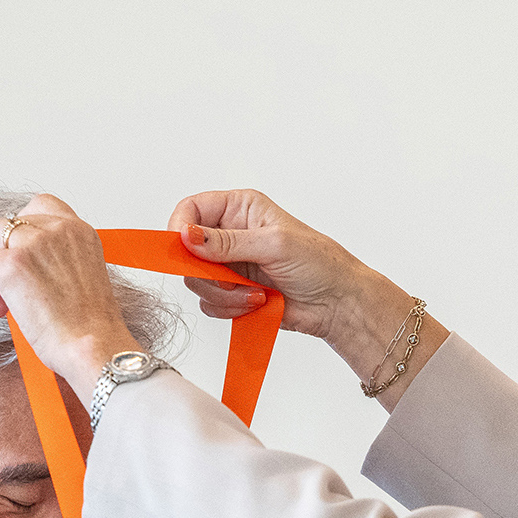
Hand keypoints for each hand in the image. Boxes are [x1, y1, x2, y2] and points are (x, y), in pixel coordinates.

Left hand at [0, 193, 138, 388]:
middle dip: (6, 246)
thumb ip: (61, 259)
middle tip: (9, 277)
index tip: (27, 255)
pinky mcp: (12, 264)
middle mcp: (58, 229)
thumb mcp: (83, 277)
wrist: (93, 346)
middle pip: (14, 218)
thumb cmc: (92, 326)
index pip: (43, 207)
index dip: (28, 229)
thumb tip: (33, 267)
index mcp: (80, 231)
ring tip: (2, 293)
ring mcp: (33, 243)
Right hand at [170, 189, 448, 407]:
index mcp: (240, 208)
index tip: (185, 249)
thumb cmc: (319, 264)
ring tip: (257, 295)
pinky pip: (210, 304)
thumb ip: (227, 242)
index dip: (180, 228)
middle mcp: (230, 234)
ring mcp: (230, 266)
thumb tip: (187, 236)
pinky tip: (258, 304)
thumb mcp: (273, 244)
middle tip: (233, 281)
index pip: (191, 209)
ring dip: (224, 294)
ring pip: (197, 281)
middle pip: (187, 251)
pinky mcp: (232, 293)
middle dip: (208, 273)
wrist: (336, 303)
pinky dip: (230, 309)